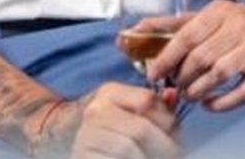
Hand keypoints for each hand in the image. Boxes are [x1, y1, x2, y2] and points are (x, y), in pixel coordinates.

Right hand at [36, 83, 178, 158]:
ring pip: (128, 149)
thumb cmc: (112, 127)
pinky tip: (141, 158)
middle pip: (141, 129)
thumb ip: (155, 105)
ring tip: (160, 156)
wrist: (67, 140)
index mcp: (110, 92)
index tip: (177, 134)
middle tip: (176, 153)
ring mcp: (85, 136)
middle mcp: (95, 111)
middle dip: (164, 145)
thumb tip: (173, 95)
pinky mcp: (83, 156)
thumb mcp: (131, 109)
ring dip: (149, 156)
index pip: (147, 101)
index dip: (168, 119)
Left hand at [143, 0, 244, 110]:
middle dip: (182, 78)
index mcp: (222, 12)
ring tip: (192, 94)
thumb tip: (137, 30)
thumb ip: (175, 25)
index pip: (187, 36)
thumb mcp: (212, 16)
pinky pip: (242, 93)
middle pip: (200, 58)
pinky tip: (210, 103)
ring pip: (219, 75)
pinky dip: (221, 104)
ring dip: (198, 91)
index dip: (166, 59)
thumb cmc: (244, 23)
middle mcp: (241, 27)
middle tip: (176, 86)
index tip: (154, 73)